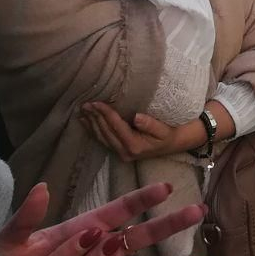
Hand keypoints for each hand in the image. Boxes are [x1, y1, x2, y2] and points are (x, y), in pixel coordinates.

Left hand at [0, 182, 210, 255]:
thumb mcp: (9, 241)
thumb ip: (26, 218)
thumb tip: (41, 188)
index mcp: (82, 231)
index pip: (118, 210)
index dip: (142, 199)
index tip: (166, 186)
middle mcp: (100, 254)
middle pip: (142, 237)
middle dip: (171, 225)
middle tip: (200, 211)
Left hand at [81, 102, 200, 162]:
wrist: (171, 146)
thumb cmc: (168, 135)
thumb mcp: (164, 130)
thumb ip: (151, 124)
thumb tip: (137, 117)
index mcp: (134, 146)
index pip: (116, 127)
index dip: (106, 114)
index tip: (96, 102)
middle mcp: (124, 151)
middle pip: (105, 132)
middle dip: (95, 117)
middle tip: (85, 103)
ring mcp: (120, 153)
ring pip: (101, 137)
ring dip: (91, 123)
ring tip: (83, 110)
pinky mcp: (118, 151)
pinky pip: (102, 140)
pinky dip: (92, 130)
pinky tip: (85, 122)